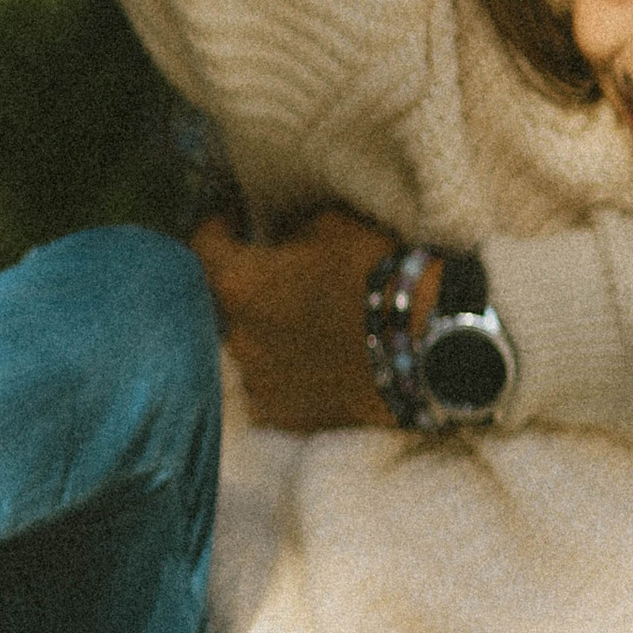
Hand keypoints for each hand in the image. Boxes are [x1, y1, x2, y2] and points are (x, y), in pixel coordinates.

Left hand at [193, 206, 413, 433]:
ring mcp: (256, 381)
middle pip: (224, 302)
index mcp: (238, 284)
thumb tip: (279, 238)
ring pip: (247, 347)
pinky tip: (309, 361)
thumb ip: (290, 233)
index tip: (232, 216)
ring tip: (300, 322)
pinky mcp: (283, 416)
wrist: (429, 342)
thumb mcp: (331, 225)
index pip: (204, 244)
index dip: (217, 226)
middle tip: (274, 273)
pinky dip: (283, 372)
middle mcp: (235, 336)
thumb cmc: (380, 274)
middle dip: (246, 286)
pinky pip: (269, 387)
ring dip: (264, 332)